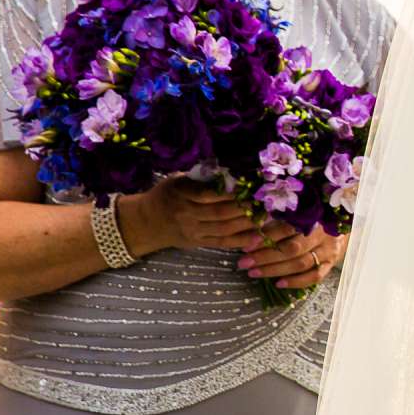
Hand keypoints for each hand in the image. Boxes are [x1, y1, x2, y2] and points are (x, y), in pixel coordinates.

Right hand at [118, 179, 254, 255]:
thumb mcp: (178, 180)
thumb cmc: (167, 194)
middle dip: (245, 207)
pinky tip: (258, 235)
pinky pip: (222, 243)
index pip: (209, 193)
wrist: (146, 222)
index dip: (231, 191)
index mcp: (181, 193)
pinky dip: (241, 240)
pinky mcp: (198, 243)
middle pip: (220, 212)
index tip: (251, 185)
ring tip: (266, 215)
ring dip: (248, 223)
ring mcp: (193, 231)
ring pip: (224, 228)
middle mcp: (187, 214)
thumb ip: (201, 177)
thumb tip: (232, 170)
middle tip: (265, 200)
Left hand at [240, 221, 346, 288]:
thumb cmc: (314, 219)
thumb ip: (280, 220)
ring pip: (301, 264)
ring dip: (275, 270)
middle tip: (244, 263)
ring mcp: (328, 250)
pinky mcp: (331, 264)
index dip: (266, 237)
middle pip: (292, 248)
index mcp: (313, 217)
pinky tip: (278, 284)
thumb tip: (250, 231)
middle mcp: (322, 234)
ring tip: (253, 273)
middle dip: (265, 257)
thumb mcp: (300, 214)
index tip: (246, 245)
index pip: (287, 228)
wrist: (341, 227)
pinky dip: (296, 282)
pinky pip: (314, 277)